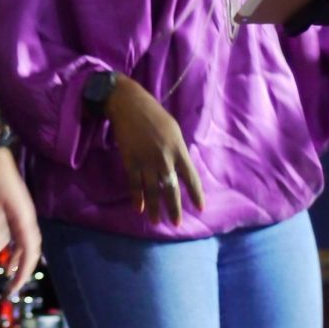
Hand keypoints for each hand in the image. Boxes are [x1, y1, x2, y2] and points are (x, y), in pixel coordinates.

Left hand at [0, 147, 41, 296]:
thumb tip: (0, 250)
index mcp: (24, 219)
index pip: (30, 251)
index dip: (24, 271)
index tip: (15, 287)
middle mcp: (28, 219)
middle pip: (32, 250)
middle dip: (24, 270)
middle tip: (12, 288)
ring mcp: (24, 215)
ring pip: (28, 244)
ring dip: (20, 261)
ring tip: (10, 277)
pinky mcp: (19, 212)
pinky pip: (21, 236)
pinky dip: (17, 249)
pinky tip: (7, 257)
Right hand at [104, 74, 204, 224]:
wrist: (128, 104)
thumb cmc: (153, 113)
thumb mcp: (173, 129)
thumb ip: (176, 149)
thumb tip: (179, 166)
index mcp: (178, 149)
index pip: (191, 177)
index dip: (196, 194)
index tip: (200, 208)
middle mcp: (164, 159)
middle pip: (172, 189)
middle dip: (174, 208)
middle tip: (176, 223)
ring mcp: (147, 162)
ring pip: (152, 191)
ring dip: (155, 208)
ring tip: (156, 221)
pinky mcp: (131, 161)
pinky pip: (135, 185)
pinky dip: (137, 198)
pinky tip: (139, 208)